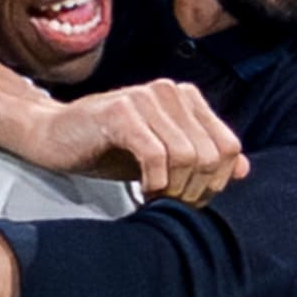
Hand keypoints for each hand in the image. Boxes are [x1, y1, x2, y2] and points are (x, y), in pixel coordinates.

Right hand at [22, 80, 249, 206]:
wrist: (51, 135)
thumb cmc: (107, 147)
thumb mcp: (162, 155)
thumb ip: (202, 159)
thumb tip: (245, 170)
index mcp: (187, 98)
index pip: (229, 147)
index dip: (216, 183)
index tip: (189, 200)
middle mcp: (171, 91)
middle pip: (211, 155)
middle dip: (195, 190)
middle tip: (170, 205)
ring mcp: (146, 98)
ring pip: (188, 156)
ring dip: (174, 190)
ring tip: (155, 199)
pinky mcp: (121, 112)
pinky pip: (156, 156)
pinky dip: (154, 183)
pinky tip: (142, 191)